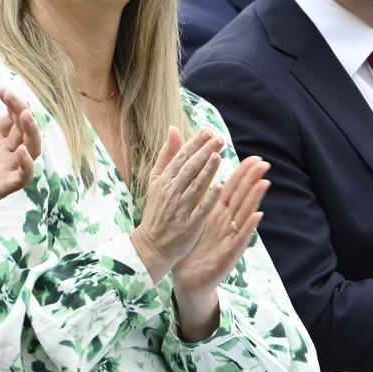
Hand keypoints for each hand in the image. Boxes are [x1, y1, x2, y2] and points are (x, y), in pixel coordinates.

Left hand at [0, 81, 41, 257]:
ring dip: (32, 133)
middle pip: (24, 130)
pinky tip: (20, 152)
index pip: (12, 118)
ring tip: (24, 115)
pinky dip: (26, 165)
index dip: (12, 102)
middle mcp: (0, 154)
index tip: (2, 88)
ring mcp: (2, 170)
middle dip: (22, 110)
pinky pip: (22, 177)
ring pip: (31, 150)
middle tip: (10, 95)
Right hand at [130, 127, 224, 282]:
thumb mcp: (156, 179)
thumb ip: (166, 155)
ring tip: (218, 155)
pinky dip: (209, 198)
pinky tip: (220, 186)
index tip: (208, 131)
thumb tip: (174, 129)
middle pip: (189, 168)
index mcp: (164, 180)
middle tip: (219, 139)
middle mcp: (171, 191)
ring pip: (195, 186)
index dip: (195, 144)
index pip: (181, 157)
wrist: (152, 243)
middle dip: (204, 152)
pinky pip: (200, 209)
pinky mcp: (189, 224)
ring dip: (207, 171)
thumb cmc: (158, 209)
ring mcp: (180, 208)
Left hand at [171, 156, 268, 340]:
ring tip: (265, 183)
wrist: (187, 279)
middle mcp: (228, 224)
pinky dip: (248, 228)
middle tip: (264, 163)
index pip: (232, 190)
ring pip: (244, 216)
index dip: (242, 174)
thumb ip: (202, 200)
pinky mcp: (228, 255)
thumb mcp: (195, 219)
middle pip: (242, 199)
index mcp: (217, 215)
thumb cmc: (192, 248)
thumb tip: (203, 178)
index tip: (253, 157)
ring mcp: (230, 239)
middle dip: (252, 181)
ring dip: (255, 199)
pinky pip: (240, 239)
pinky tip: (257, 217)